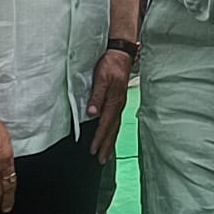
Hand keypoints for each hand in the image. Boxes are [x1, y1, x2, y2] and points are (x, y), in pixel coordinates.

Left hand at [85, 49, 131, 163]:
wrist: (121, 53)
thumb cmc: (110, 64)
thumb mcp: (101, 77)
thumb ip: (97, 96)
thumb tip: (92, 113)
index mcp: (114, 101)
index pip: (105, 124)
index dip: (99, 138)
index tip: (93, 150)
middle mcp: (118, 105)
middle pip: (112, 129)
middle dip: (107, 146)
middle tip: (101, 160)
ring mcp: (120, 103)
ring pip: (115, 126)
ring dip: (111, 141)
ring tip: (107, 154)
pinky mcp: (119, 100)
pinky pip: (116, 120)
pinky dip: (113, 131)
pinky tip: (111, 134)